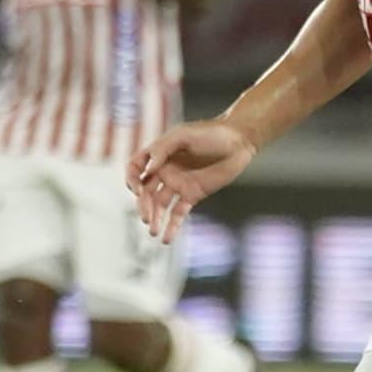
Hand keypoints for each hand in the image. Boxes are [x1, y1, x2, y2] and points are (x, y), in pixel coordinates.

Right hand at [126, 120, 258, 241]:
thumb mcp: (184, 134)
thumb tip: (148, 169)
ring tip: (154, 232)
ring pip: (159, 205)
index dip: (132, 180)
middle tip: (147, 219)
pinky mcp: (192, 195)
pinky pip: (178, 213)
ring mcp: (178, 184)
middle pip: (145, 191)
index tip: (139, 191)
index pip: (135, 169)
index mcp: (159, 155)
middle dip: (143, 206)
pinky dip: (172, 226)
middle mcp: (165, 171)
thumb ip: (163, 148)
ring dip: (155, 218)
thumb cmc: (211, 132)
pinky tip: (167, 239)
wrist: (238, 142)